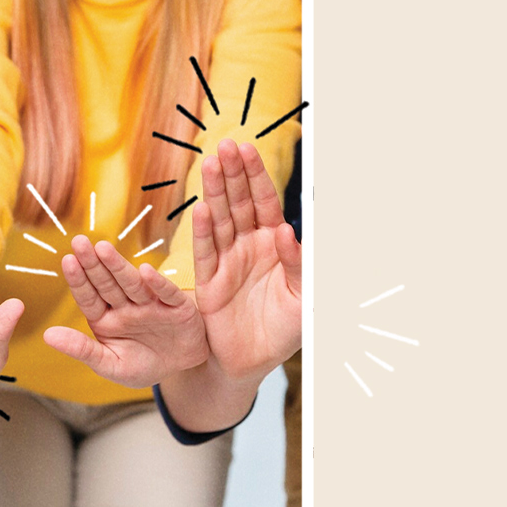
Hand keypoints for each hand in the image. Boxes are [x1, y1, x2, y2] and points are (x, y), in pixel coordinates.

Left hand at [43, 235, 208, 387]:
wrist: (182, 368)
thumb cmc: (143, 365)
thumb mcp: (110, 364)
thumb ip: (81, 349)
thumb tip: (47, 336)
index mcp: (106, 319)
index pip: (89, 297)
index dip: (78, 280)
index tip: (67, 260)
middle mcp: (126, 307)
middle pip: (107, 284)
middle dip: (93, 263)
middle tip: (79, 242)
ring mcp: (151, 304)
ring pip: (132, 284)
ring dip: (118, 267)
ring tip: (103, 249)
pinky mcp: (177, 307)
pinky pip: (166, 294)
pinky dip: (158, 284)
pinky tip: (146, 271)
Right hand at [192, 139, 301, 379]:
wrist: (255, 361)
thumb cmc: (285, 328)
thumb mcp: (305, 296)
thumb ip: (300, 263)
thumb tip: (287, 229)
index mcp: (273, 243)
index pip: (263, 202)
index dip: (255, 176)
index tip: (247, 149)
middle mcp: (248, 246)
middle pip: (238, 203)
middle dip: (232, 174)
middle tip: (224, 146)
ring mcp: (227, 262)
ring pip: (220, 221)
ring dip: (215, 193)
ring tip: (210, 165)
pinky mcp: (209, 282)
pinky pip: (205, 253)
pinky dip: (203, 232)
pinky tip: (202, 210)